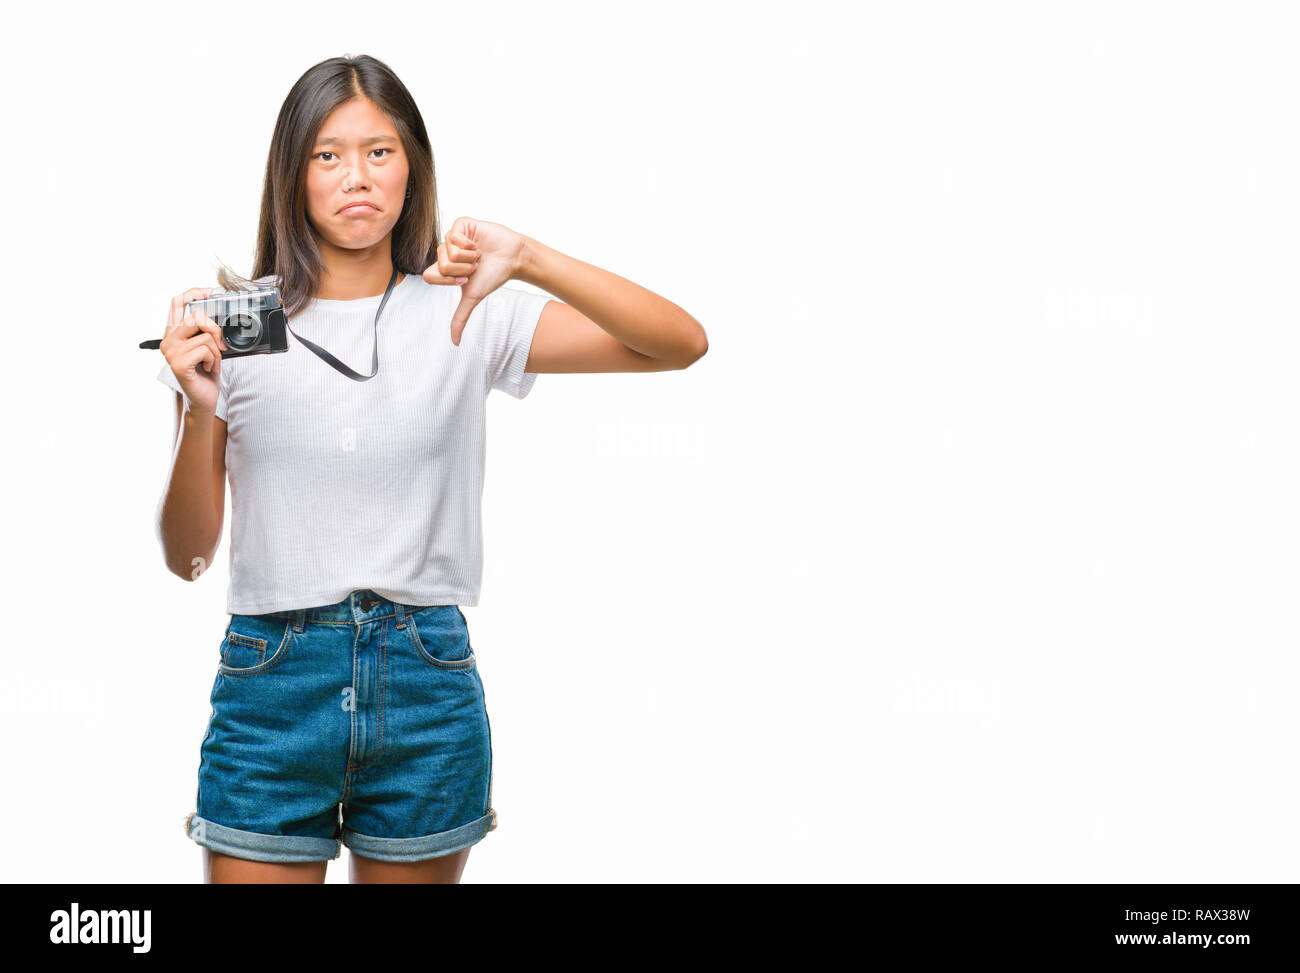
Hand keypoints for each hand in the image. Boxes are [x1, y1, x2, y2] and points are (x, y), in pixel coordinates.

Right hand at [159, 287, 227, 415]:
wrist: (204, 399)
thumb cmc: (206, 372)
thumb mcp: (207, 347)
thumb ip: (206, 331)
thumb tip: (218, 319)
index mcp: (174, 333)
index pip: (177, 303)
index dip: (193, 293)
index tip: (209, 292)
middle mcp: (168, 340)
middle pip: (196, 317)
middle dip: (215, 330)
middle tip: (221, 345)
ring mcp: (171, 352)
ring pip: (205, 336)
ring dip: (217, 351)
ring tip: (211, 362)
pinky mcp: (178, 364)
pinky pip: (205, 350)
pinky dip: (214, 360)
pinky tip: (208, 369)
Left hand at [422, 217, 525, 345]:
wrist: (511, 259)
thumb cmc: (493, 276)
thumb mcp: (472, 298)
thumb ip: (460, 318)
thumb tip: (455, 343)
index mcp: (443, 268)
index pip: (429, 275)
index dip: (448, 280)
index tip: (465, 279)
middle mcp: (445, 252)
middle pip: (440, 264)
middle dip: (462, 269)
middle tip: (474, 266)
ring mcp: (452, 237)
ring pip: (448, 251)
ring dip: (468, 257)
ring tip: (478, 255)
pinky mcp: (461, 224)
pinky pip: (454, 235)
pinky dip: (469, 244)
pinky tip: (478, 244)